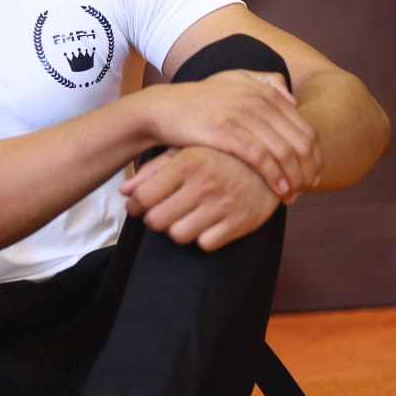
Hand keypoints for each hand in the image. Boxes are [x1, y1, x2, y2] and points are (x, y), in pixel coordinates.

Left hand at [119, 145, 280, 251]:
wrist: (271, 160)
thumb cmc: (219, 154)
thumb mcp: (185, 151)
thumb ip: (153, 170)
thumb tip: (125, 191)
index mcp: (187, 162)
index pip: (144, 197)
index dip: (137, 205)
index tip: (140, 205)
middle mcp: (204, 184)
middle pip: (157, 220)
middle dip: (155, 219)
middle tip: (162, 212)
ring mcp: (222, 205)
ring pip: (178, 235)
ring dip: (176, 229)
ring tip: (183, 217)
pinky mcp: (240, 223)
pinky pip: (205, 244)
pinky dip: (202, 237)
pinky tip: (206, 223)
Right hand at [144, 71, 321, 200]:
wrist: (163, 108)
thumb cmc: (199, 101)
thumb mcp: (233, 82)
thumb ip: (265, 83)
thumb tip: (292, 99)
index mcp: (265, 92)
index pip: (306, 127)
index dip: (316, 154)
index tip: (314, 173)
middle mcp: (259, 101)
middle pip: (301, 141)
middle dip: (309, 169)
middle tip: (309, 187)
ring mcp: (243, 116)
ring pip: (285, 152)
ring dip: (295, 178)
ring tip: (295, 195)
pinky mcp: (227, 133)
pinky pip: (262, 159)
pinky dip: (276, 178)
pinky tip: (281, 192)